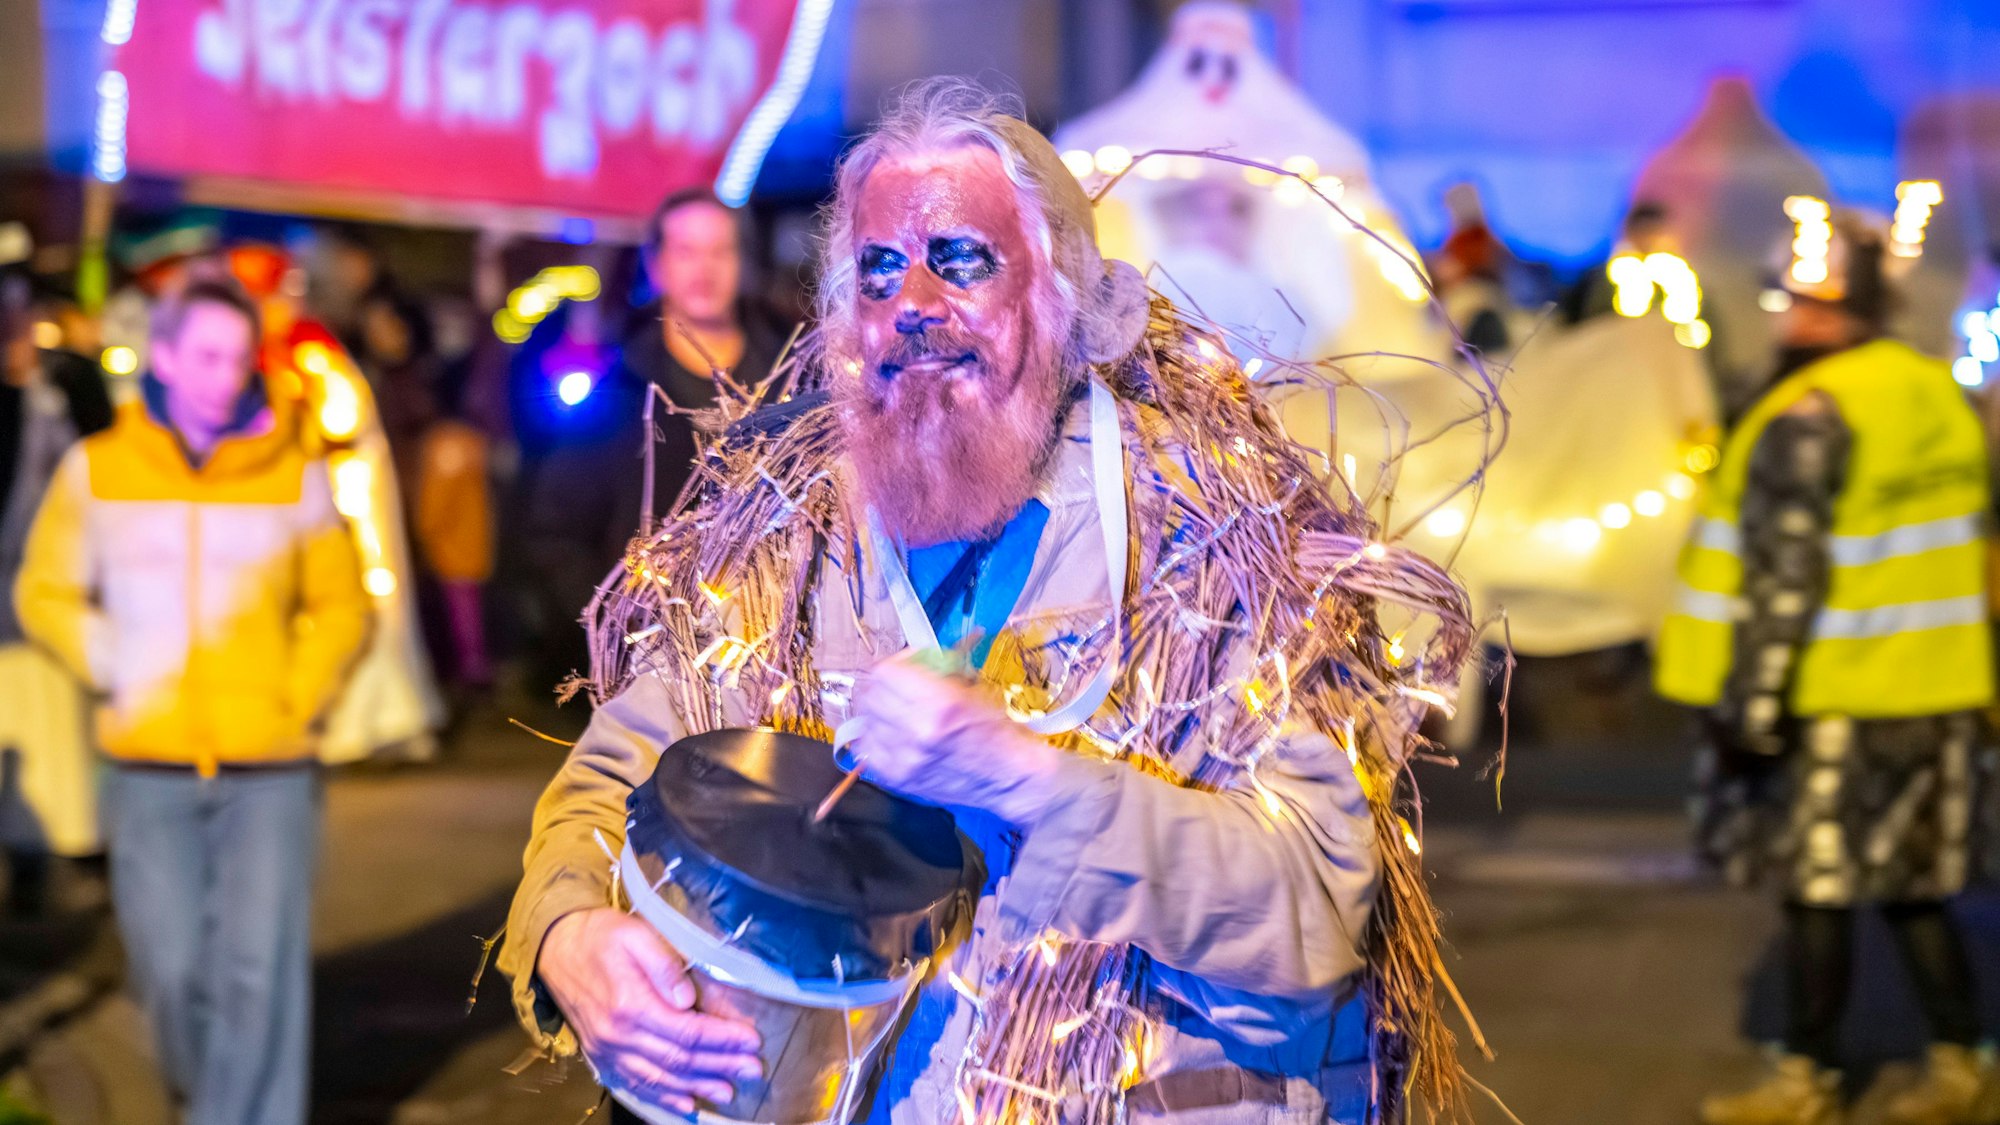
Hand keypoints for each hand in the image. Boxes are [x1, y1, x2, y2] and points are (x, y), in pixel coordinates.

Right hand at [538, 908, 762, 1114]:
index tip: (752, 1040)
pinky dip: (664, 1097)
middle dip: (720, 1066)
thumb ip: (664, 967)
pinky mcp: (602, 1056)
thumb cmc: (601, 936)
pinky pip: (637, 1084)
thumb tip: (690, 999)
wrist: (555, 947)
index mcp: (631, 1006)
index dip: (723, 1039)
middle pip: (679, 1060)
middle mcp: (619, 1036)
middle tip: (753, 1069)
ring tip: (729, 1091)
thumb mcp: (636, 935)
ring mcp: (609, 1051)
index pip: (688, 1031)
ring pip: (661, 1078)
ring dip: (698, 1086)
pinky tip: (687, 1103)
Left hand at [848, 650, 1062, 824]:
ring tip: (894, 711)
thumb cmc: (997, 733)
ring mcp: (905, 758)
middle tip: (892, 684)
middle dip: (879, 685)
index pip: (885, 672)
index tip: (900, 665)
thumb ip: (936, 672)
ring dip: (876, 711)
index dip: (891, 664)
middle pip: (869, 695)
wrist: (1009, 777)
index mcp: (940, 703)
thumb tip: (909, 659)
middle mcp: (918, 731)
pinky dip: (876, 737)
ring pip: (865, 722)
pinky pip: (868, 749)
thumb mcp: (973, 687)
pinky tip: (892, 734)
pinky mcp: (899, 778)